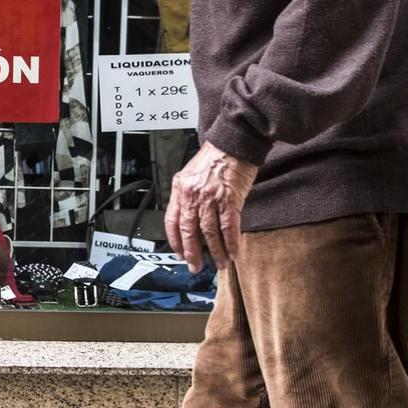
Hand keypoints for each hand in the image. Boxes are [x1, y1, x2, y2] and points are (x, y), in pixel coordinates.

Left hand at [165, 140, 258, 272]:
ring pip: (209, 233)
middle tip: (195, 266)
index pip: (172, 221)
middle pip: (189, 231)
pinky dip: (231, 243)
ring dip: (215, 252)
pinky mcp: (229, 199)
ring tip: (219, 264)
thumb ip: (189, 196)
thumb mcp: (192, 174)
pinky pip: (228, 227)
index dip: (175, 241)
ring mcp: (211, 198)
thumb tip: (192, 221)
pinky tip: (233, 252)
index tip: (179, 253)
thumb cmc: (216, 157)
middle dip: (192, 253)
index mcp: (180, 188)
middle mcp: (193, 194)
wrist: (234, 141)